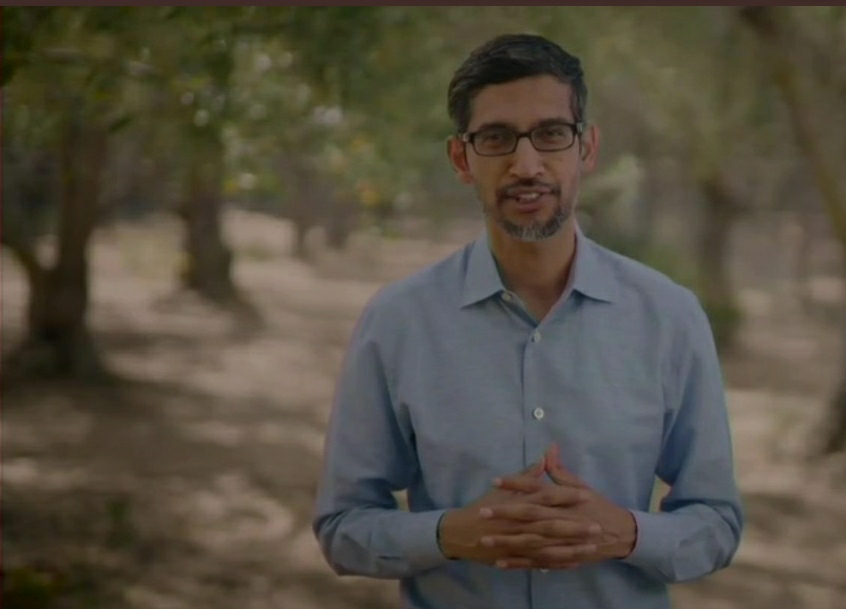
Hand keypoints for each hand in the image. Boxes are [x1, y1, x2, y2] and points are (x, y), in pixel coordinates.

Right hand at [437, 460, 595, 564]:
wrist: (461, 533)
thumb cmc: (483, 508)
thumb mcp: (502, 489)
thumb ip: (526, 475)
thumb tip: (544, 457)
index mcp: (518, 504)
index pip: (546, 497)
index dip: (566, 496)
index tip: (587, 495)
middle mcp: (520, 524)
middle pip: (551, 525)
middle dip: (575, 527)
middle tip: (597, 526)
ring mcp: (518, 543)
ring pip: (549, 547)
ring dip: (571, 547)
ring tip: (591, 547)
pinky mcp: (517, 558)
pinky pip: (540, 562)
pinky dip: (557, 563)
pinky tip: (575, 562)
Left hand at [479, 445, 637, 569]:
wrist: (618, 535)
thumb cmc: (596, 507)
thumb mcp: (580, 486)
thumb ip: (560, 470)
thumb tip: (549, 448)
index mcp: (564, 500)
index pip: (537, 489)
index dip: (516, 484)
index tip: (495, 481)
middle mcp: (560, 519)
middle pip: (530, 515)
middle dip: (505, 514)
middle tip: (482, 512)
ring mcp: (560, 541)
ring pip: (530, 541)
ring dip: (507, 541)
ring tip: (484, 539)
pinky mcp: (560, 557)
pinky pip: (536, 561)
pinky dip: (519, 563)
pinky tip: (500, 563)